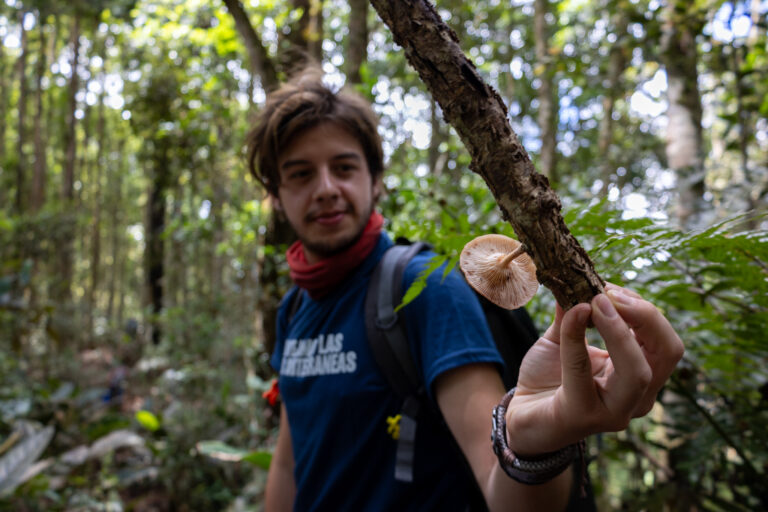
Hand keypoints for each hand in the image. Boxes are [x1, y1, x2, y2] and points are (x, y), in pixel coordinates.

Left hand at [505, 283, 683, 454]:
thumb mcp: (564, 336)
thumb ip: (574, 311)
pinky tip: (571, 316)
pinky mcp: (583, 416)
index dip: (645, 311)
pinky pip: (584, 372)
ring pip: (639, 371)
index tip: (610, 287)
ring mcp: (614, 412)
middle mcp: (637, 397)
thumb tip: (579, 278)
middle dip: (644, 316)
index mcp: (642, 375)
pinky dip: (577, 339)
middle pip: (668, 353)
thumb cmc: (549, 376)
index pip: (666, 342)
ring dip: (618, 329)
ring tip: (594, 302)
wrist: (522, 413)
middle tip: (608, 292)